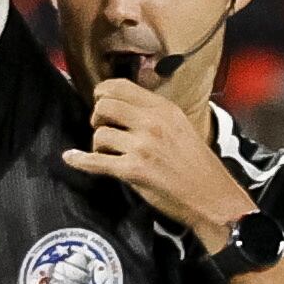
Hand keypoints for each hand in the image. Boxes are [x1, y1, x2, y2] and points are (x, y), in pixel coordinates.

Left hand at [63, 75, 248, 238]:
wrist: (213, 197)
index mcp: (163, 109)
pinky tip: (71, 158)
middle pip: (103, 106)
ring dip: (98, 146)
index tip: (101, 103)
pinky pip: (96, 162)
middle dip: (97, 118)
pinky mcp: (134, 171)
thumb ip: (155, 114)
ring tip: (109, 154)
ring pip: (99, 134)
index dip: (102, 93)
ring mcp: (142, 147)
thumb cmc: (196, 164)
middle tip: (103, 130)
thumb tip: (124, 106)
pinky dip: (80, 161)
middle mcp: (152, 123)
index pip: (120, 86)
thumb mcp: (180, 126)